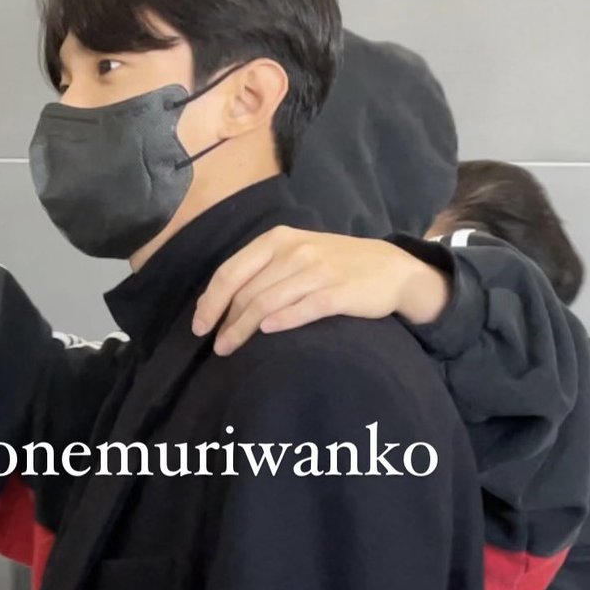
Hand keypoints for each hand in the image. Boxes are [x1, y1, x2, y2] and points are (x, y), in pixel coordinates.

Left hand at [192, 226, 450, 355]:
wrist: (391, 269)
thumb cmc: (335, 266)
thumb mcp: (296, 256)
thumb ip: (261, 272)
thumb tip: (219, 302)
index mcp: (277, 240)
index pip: (230, 271)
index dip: (210, 301)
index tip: (198, 327)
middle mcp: (294, 251)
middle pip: (246, 292)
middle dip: (225, 322)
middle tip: (216, 347)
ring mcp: (317, 271)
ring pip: (267, 303)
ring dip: (243, 329)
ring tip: (229, 349)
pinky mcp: (339, 292)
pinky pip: (304, 308)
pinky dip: (282, 321)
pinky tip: (267, 333)